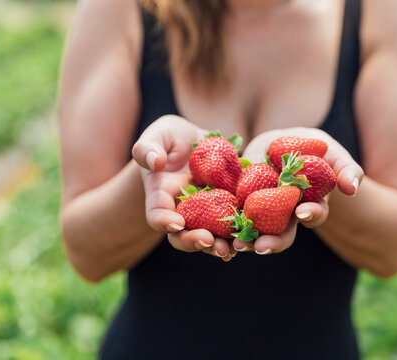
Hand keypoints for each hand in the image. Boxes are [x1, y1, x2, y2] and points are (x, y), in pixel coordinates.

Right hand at [131, 115, 235, 260]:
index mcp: (161, 195)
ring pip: (207, 237)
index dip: (164, 221)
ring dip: (218, 246)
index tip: (177, 223)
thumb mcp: (157, 135)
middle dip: (194, 241)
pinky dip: (238, 235)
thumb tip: (155, 163)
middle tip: (208, 241)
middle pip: (181, 235)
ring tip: (230, 249)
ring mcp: (204, 213)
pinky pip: (230, 226)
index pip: (157, 214)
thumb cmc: (170, 137)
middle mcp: (181, 211)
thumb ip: (148, 148)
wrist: (196, 142)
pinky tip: (249, 238)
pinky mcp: (225, 209)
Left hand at [233, 127, 363, 253]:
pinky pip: (235, 215)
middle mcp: (287, 214)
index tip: (303, 213)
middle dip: (273, 241)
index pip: (312, 215)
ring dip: (248, 240)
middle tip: (261, 246)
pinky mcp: (242, 202)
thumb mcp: (334, 155)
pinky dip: (228, 224)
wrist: (283, 143)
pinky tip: (219, 231)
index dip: (310, 216)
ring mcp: (264, 211)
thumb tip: (352, 188)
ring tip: (238, 245)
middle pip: (282, 233)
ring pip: (256, 230)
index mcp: (310, 204)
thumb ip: (347, 170)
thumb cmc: (315, 150)